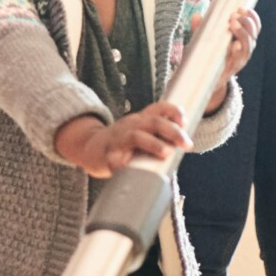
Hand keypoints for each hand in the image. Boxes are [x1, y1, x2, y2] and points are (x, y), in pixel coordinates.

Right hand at [55, 104, 192, 176]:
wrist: (89, 147)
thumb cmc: (122, 143)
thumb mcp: (141, 133)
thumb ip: (160, 136)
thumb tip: (184, 145)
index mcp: (141, 120)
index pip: (158, 109)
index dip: (173, 111)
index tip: (184, 121)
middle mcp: (131, 126)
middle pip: (153, 122)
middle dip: (172, 132)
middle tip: (186, 144)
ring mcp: (119, 139)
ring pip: (136, 136)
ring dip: (153, 144)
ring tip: (166, 153)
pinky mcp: (107, 155)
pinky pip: (114, 158)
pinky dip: (121, 162)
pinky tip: (127, 167)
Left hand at [206, 7, 257, 115]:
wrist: (203, 81)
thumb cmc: (207, 56)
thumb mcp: (205, 39)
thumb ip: (201, 28)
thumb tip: (196, 16)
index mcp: (242, 40)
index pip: (254, 27)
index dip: (252, 17)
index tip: (243, 8)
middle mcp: (244, 50)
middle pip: (253, 34)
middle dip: (246, 23)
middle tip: (234, 15)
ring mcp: (239, 60)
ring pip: (248, 46)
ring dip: (242, 33)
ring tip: (233, 22)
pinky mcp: (232, 69)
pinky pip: (238, 60)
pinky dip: (238, 51)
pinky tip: (235, 44)